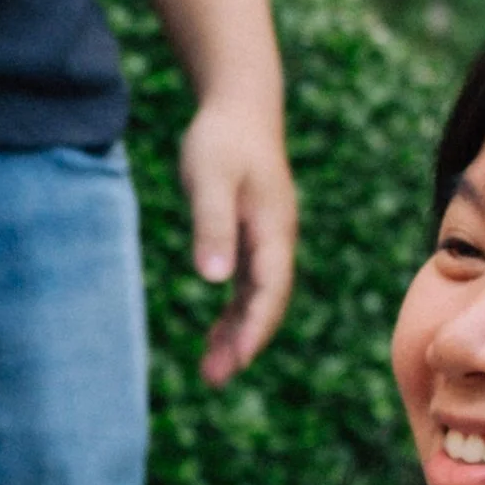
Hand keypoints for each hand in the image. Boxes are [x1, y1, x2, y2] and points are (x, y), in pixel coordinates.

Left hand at [179, 94, 298, 385]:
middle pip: (268, 302)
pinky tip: (216, 336)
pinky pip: (249, 286)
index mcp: (272, 229)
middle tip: (215, 379)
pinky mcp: (252, 236)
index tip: (238, 360)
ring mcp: (266, 240)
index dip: (255, 327)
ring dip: (239, 335)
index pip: (270, 289)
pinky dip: (235, 313)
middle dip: (245, 343)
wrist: (239, 104)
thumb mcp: (208, 178)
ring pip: (258, 298)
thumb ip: (211, 226)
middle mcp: (275, 241)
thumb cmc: (221, 138)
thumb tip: (212, 279)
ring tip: (212, 373)